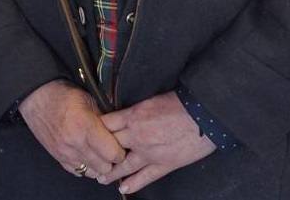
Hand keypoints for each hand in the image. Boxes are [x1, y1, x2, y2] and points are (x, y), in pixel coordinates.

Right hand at [17, 80, 125, 179]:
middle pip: (105, 167)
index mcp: (86, 126)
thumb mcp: (88, 100)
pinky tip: (86, 155)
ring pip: (92, 173)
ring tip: (98, 153)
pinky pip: (78, 172)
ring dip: (98, 165)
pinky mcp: (58, 157)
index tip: (121, 145)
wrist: (36, 97)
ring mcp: (65, 153)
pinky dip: (85, 166)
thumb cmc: (63, 95)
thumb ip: (104, 120)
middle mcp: (75, 143)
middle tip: (111, 149)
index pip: (113, 154)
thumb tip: (119, 133)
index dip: (120, 151)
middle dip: (111, 160)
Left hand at [100, 91, 215, 193]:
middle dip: (98, 153)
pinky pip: (145, 177)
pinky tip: (124, 189)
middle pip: (109, 146)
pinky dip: (134, 184)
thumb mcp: (149, 100)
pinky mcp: (164, 164)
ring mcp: (149, 153)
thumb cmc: (179, 102)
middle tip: (89, 160)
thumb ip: (134, 110)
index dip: (94, 130)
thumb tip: (123, 113)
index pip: (105, 124)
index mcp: (132, 117)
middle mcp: (136, 136)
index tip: (86, 135)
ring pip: (123, 165)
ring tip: (100, 178)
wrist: (203, 114)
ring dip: (111, 172)